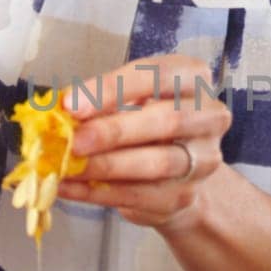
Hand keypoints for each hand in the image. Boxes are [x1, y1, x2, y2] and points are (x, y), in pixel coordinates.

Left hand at [59, 54, 232, 231]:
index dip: (114, 88)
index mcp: (193, 78)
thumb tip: (61, 111)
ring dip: (107, 165)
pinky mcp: (185, 195)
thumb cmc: (147, 123)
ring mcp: (203, 159)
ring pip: (158, 163)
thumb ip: (103, 102)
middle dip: (114, 131)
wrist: (178, 172)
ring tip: (69, 166)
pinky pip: (141, 195)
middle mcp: (210, 116)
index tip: (72, 104)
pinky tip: (70, 187)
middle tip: (75, 140)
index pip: (158, 75)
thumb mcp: (130, 100)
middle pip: (167, 120)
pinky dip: (99, 192)